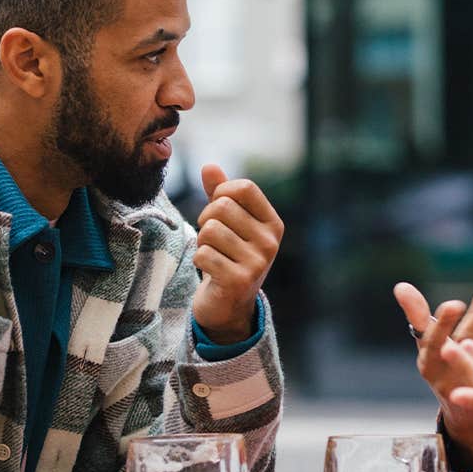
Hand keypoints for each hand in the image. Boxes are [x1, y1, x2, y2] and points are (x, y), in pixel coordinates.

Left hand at [191, 164, 283, 343]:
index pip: (245, 187)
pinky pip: (203, 254)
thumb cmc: (229, 256)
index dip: (221, 192)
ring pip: (209, 230)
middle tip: (211, 237)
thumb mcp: (230, 223)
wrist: (230, 305)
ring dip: (202, 242)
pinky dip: (199, 260)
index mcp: (273, 223)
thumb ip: (221, 194)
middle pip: (222, 207)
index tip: (218, 209)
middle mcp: (271, 242)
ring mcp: (258, 263)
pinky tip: (210, 271)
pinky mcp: (239, 281)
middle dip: (206, 219)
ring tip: (212, 254)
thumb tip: (208, 166)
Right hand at [393, 281, 472, 464]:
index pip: (435, 340)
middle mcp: (451, 372)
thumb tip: (400, 286)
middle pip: (468, 337)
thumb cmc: (444, 369)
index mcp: (429, 361)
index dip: (444, 324)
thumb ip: (418, 315)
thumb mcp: (428, 344)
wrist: (464, 415)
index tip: (454, 305)